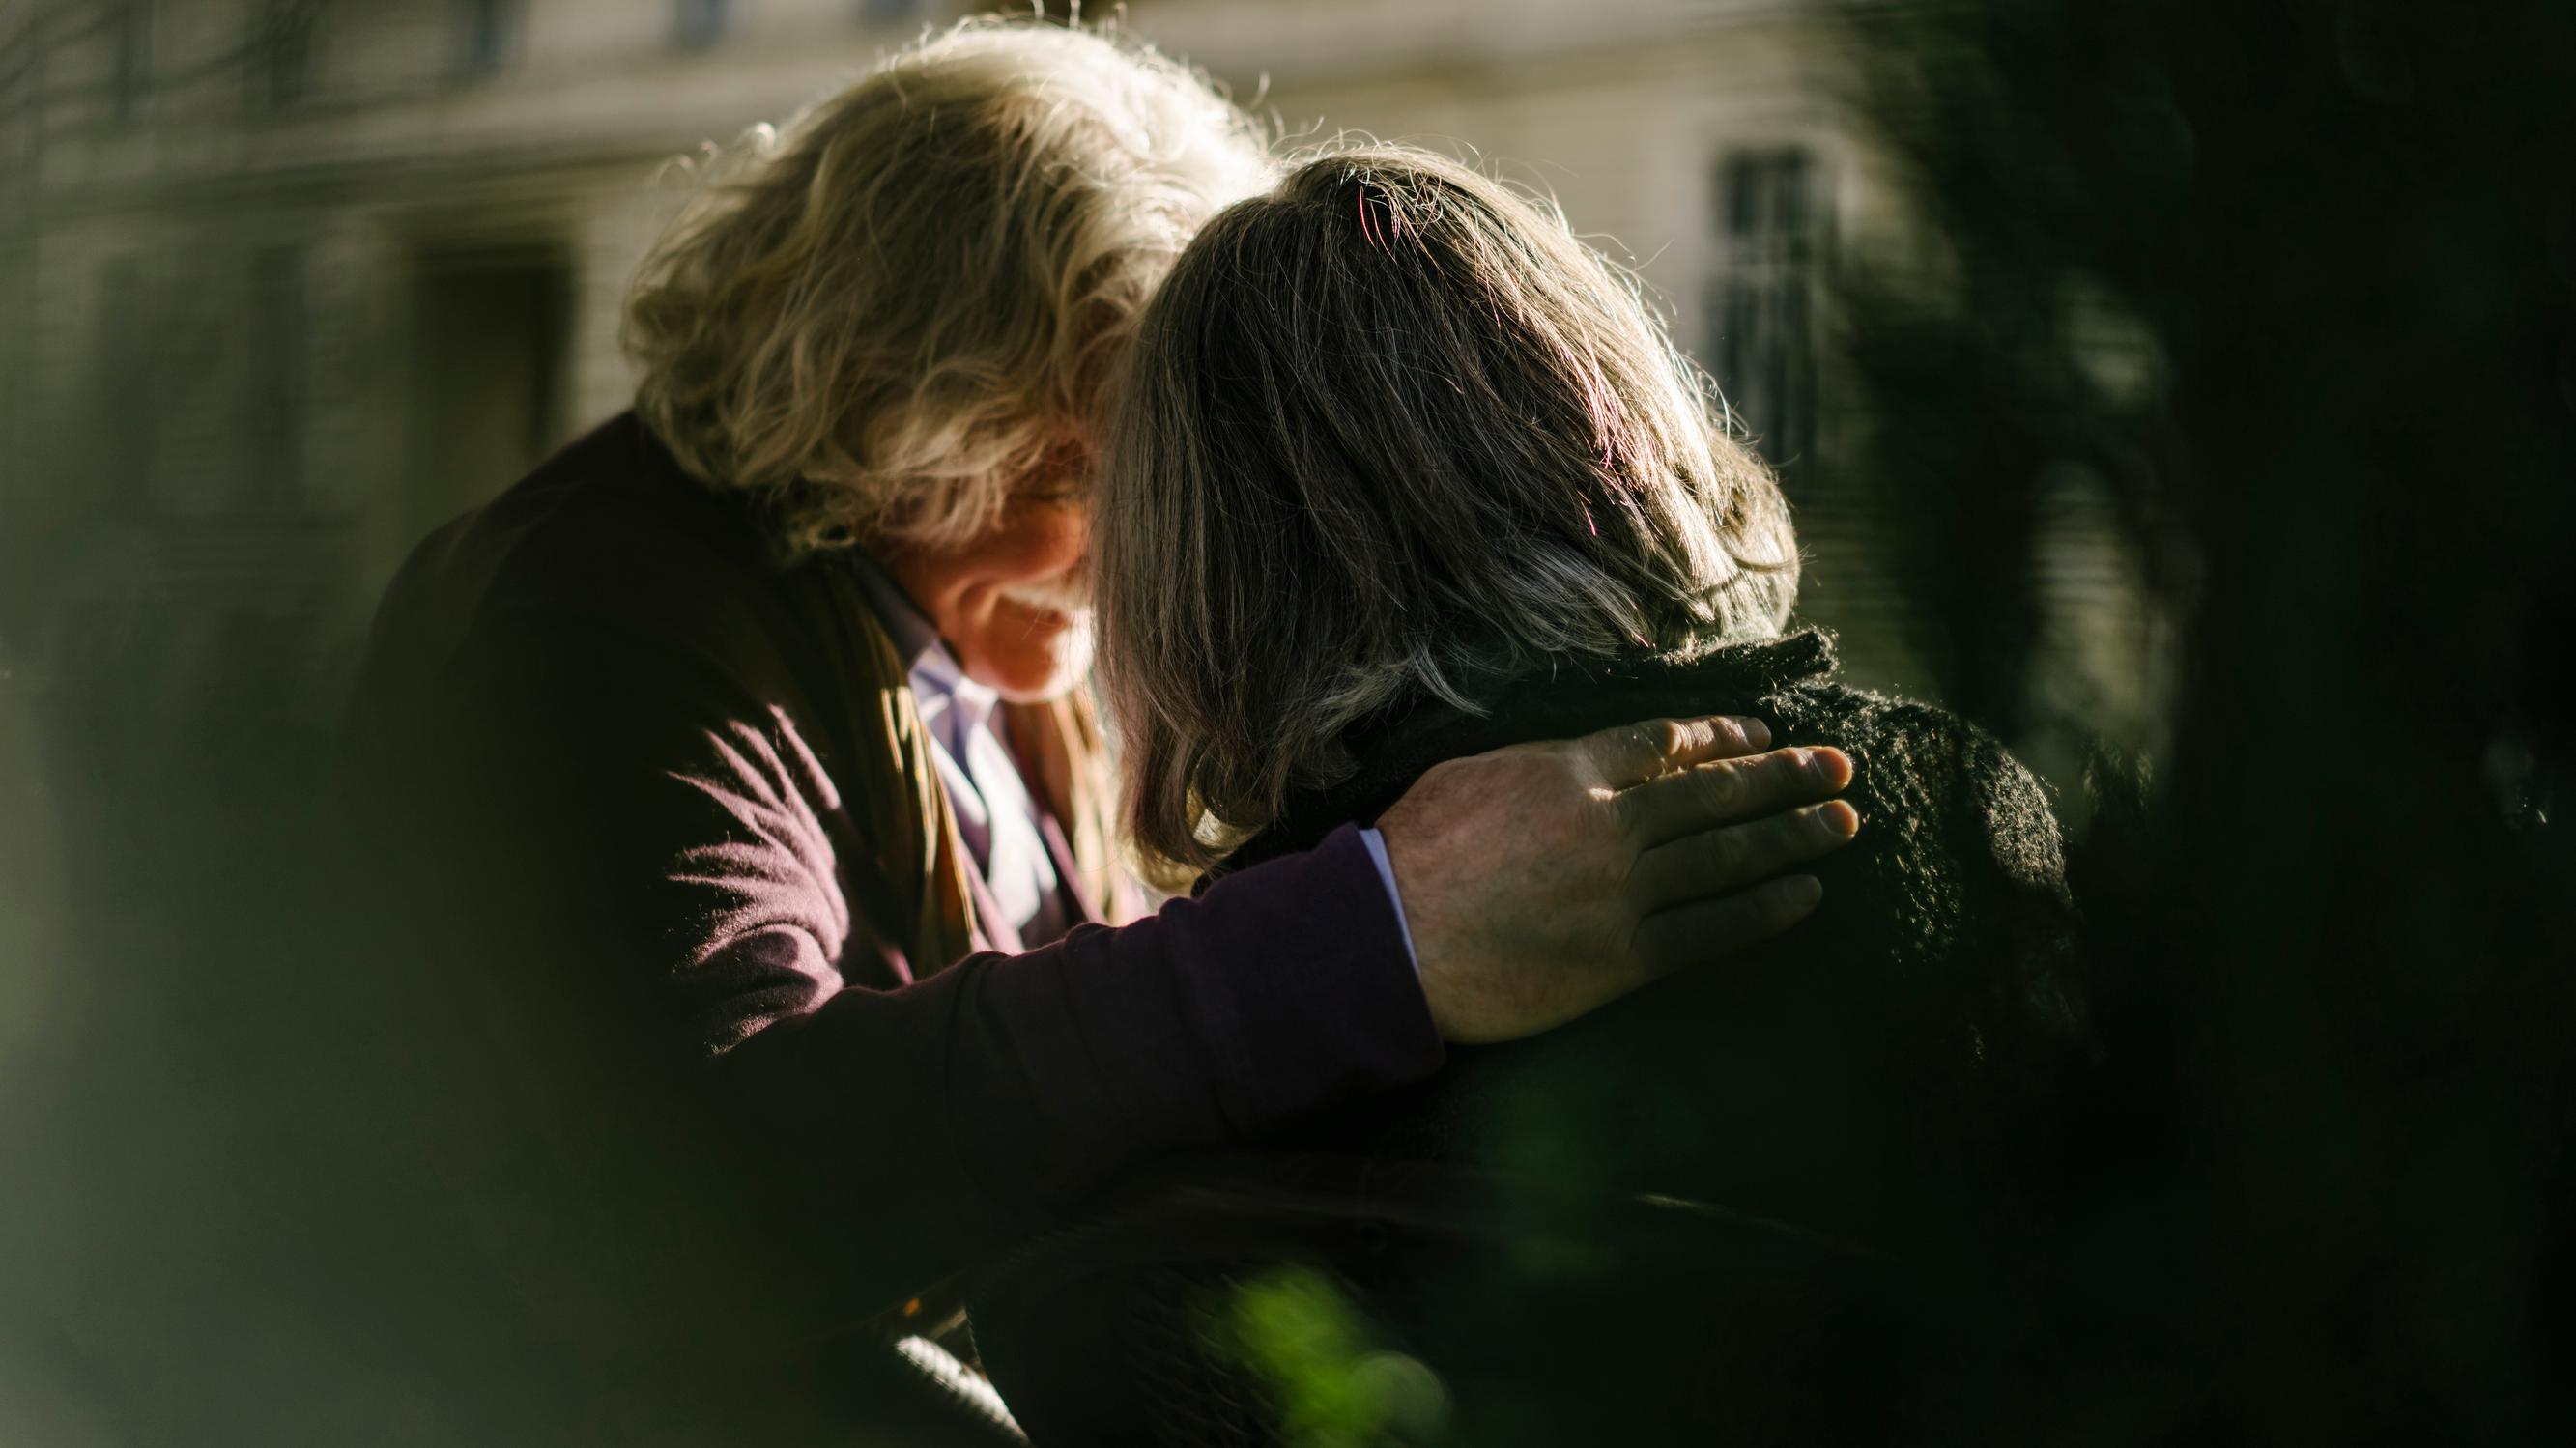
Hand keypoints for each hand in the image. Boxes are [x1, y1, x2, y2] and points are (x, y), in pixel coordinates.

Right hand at [1376, 715, 1858, 1043]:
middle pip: (1714, 792)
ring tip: (1843, 819)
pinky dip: (1764, 911)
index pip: (1665, 743)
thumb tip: (1590, 754)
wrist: (1385, 941)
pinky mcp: (1620, 958)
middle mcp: (1607, 824)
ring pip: (1726, 855)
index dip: (1721, 737)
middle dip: (1785, 776)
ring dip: (1793, 834)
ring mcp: (1619, 893)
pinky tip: (1806, 895)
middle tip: (1838, 765)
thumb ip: (1542, 761)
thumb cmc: (1410, 855)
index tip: (1761, 736)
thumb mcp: (1471, 774)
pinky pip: (1711, 931)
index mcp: (1568, 771)